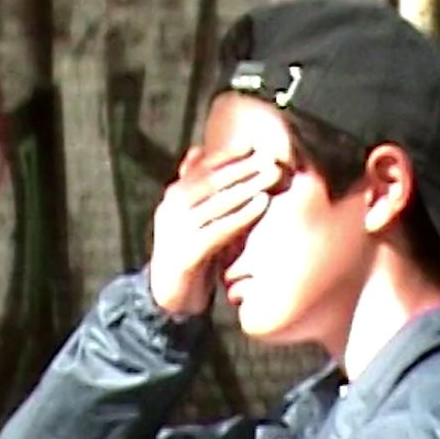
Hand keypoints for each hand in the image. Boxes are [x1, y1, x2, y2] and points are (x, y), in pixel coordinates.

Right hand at [148, 145, 284, 315]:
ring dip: (247, 185)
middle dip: (241, 167)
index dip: (226, 156)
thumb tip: (197, 150)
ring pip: (216, 202)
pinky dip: (242, 214)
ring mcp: (178, 232)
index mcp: (172, 198)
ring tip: (271, 174)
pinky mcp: (188, 254)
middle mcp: (171, 211)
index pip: (201, 170)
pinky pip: (220, 229)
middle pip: (210, 182)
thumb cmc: (187, 250)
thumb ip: (193, 187)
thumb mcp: (188, 216)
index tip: (251, 144)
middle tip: (268, 157)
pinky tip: (262, 203)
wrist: (168, 294)